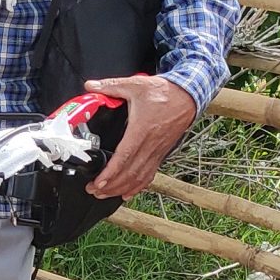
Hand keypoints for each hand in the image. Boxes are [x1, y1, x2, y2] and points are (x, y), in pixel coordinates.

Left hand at [83, 73, 200, 199]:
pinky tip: (127, 193)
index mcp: (141, 130)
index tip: (98, 183)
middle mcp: (150, 145)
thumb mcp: (135, 85)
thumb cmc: (164, 92)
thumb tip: (90, 85)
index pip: (124, 157)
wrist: (189, 95)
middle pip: (130, 173)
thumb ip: (111, 86)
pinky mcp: (161, 153)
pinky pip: (149, 174)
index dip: (111, 173)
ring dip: (122, 189)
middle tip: (94, 190)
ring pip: (140, 177)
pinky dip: (138, 186)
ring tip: (105, 194)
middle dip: (111, 186)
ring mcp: (157, 151)